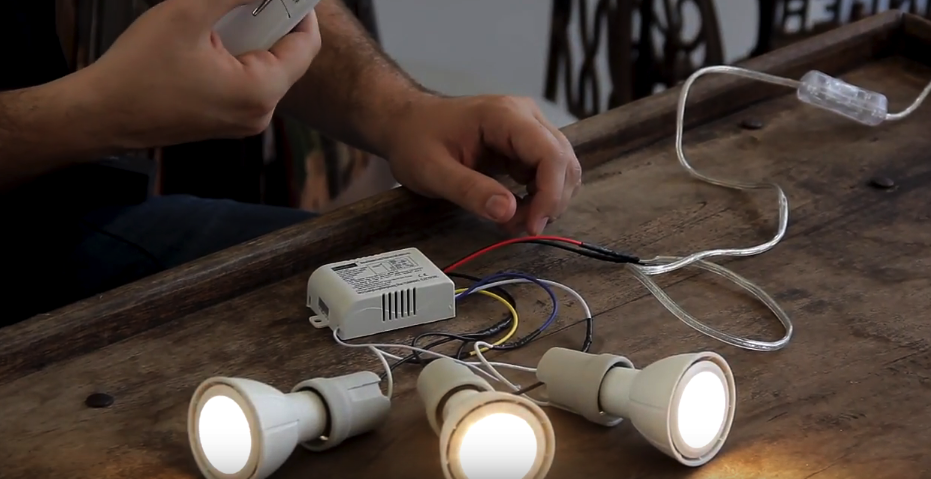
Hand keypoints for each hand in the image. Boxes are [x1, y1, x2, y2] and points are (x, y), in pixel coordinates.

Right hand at [79, 0, 321, 148]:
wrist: (102, 114)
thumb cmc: (138, 72)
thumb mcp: (188, 15)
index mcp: (260, 92)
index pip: (307, 46)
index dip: (302, 12)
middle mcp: (258, 113)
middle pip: (286, 56)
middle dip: (268, 22)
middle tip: (240, 4)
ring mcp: (243, 120)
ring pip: (263, 67)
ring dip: (248, 37)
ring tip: (216, 22)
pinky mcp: (226, 120)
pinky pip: (244, 80)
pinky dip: (234, 56)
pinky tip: (206, 43)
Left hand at [386, 95, 581, 235]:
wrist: (406, 122)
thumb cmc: (415, 140)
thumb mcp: (432, 171)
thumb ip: (470, 191)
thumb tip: (508, 213)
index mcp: (504, 115)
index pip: (550, 153)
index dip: (551, 193)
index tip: (532, 226)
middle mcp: (525, 116)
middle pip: (564, 161)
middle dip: (551, 201)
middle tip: (520, 229)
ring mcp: (528, 128)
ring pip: (562, 168)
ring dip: (547, 201)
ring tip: (513, 221)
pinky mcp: (525, 144)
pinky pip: (548, 172)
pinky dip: (539, 197)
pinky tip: (514, 210)